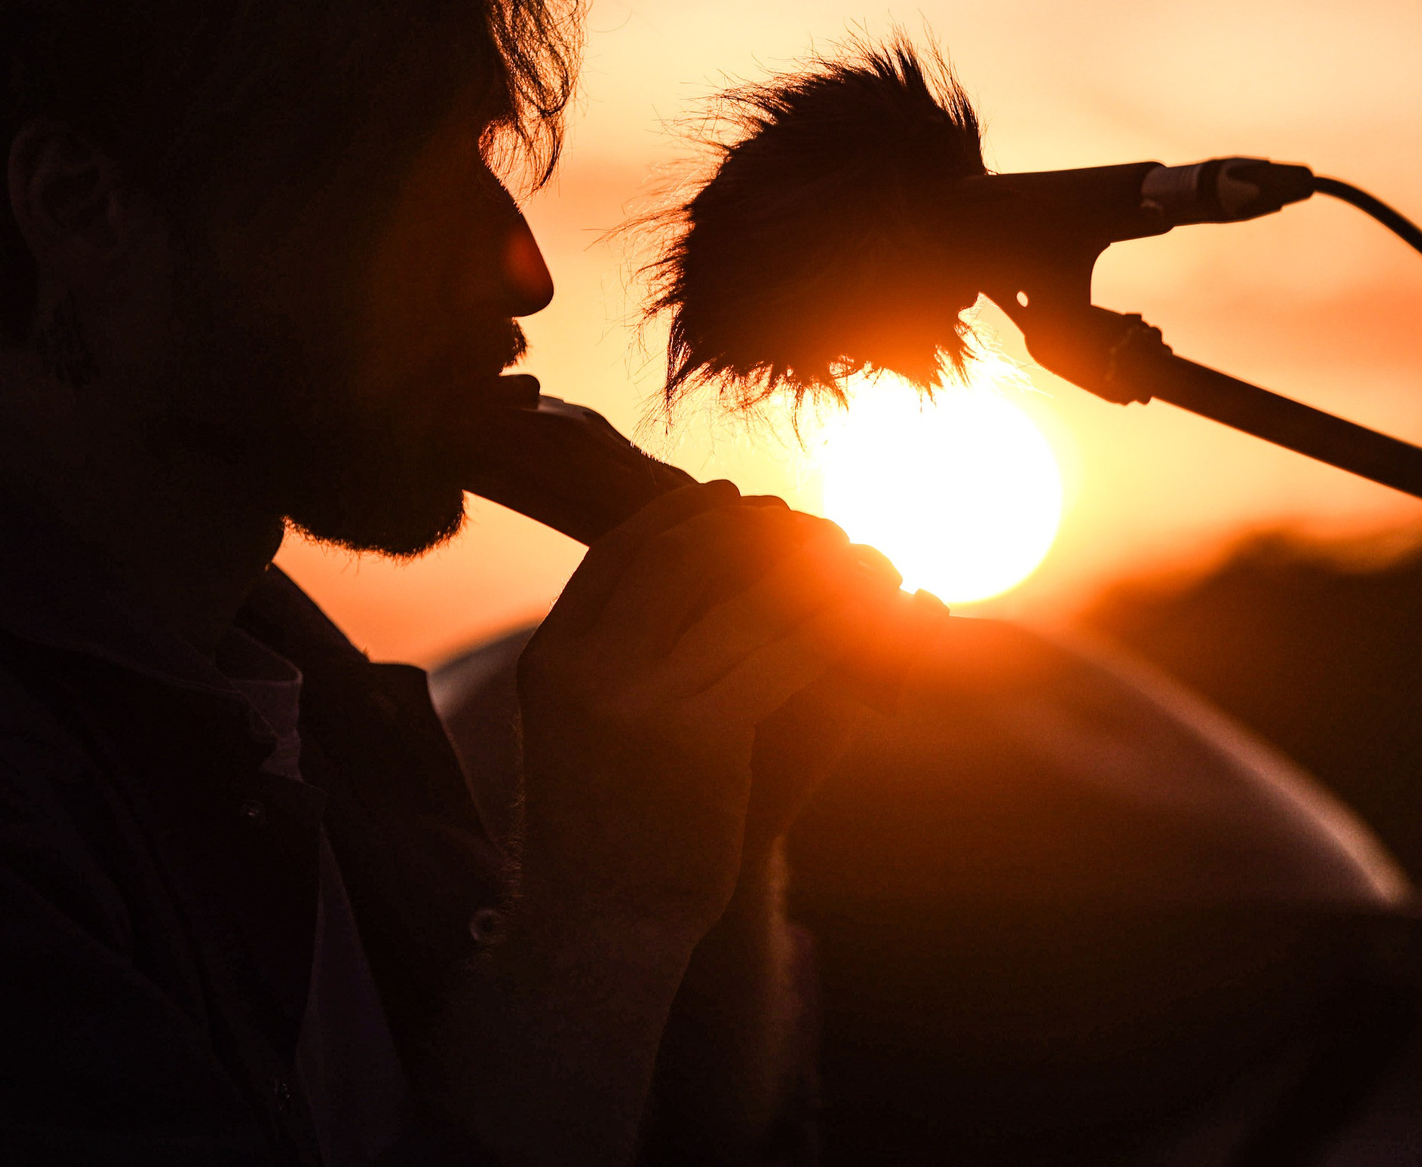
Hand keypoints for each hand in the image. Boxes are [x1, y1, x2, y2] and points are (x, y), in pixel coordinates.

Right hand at [513, 482, 913, 941]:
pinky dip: (831, 627)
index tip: (731, 499)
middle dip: (752, 530)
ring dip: (809, 571)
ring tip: (855, 559)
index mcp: (553, 657)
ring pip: (741, 599)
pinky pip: (779, 654)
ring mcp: (639, 697)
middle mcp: (588, 666)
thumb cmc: (605, 827)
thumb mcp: (583, 727)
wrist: (605, 923)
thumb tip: (673, 575)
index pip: (620, 551)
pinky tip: (868, 620)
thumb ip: (616, 653)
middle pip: (683, 558)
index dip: (681, 515)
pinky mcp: (699, 734)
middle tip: (805, 522)